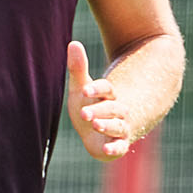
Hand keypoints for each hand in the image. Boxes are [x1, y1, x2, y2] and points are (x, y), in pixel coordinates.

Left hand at [67, 40, 131, 160]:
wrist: (99, 131)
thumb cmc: (90, 105)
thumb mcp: (81, 88)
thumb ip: (78, 69)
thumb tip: (73, 42)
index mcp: (108, 95)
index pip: (106, 89)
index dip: (97, 89)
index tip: (85, 90)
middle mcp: (117, 111)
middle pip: (112, 108)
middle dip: (99, 110)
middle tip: (84, 113)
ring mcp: (119, 128)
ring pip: (117, 126)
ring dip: (107, 125)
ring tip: (95, 125)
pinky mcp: (118, 145)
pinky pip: (119, 147)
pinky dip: (115, 148)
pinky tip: (107, 149)